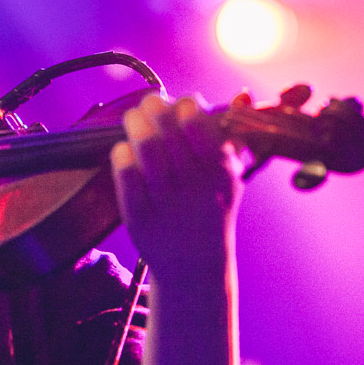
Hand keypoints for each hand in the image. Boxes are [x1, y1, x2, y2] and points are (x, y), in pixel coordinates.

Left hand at [110, 93, 248, 281]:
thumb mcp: (229, 180)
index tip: (182, 102)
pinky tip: (123, 148)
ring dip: (137, 126)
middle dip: (157, 111)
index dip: (190, 112)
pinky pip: (126, 177)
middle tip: (150, 101)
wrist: (193, 268)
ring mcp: (165, 205)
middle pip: (170, 138)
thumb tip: (241, 95)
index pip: (205, 135)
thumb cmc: (210, 213)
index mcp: (220, 178)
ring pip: (147, 152)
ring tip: (133, 116)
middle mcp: (194, 191)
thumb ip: (232, 140)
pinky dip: (122, 156)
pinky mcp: (138, 218)